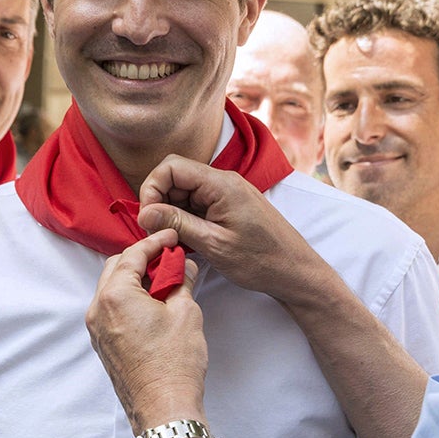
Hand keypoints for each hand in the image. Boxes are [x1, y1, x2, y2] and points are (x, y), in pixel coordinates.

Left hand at [86, 229, 207, 431]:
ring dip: (135, 278)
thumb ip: (182, 281)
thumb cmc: (174, 363)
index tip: (171, 237)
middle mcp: (98, 310)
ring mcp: (97, 329)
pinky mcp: (104, 344)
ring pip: (112, 288)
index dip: (155, 242)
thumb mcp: (186, 311)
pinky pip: (112, 308)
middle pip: (116, 268)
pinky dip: (130, 297)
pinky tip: (154, 301)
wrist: (164, 407)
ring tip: (165, 278)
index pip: (133, 255)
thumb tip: (183, 266)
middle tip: (168, 256)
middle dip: (141, 258)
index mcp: (115, 295)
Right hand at [137, 155, 330, 302]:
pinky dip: (186, 218)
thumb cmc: (260, 260)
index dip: (152, 189)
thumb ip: (177, 224)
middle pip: (176, 177)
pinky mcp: (229, 205)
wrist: (294, 271)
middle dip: (159, 201)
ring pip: (185, 191)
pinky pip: (198, 203)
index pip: (172, 167)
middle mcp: (224, 182)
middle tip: (157, 232)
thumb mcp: (213, 244)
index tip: (148, 219)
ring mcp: (227, 193)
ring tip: (173, 240)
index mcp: (222, 184)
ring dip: (172, 212)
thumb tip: (144, 213)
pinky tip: (187, 240)